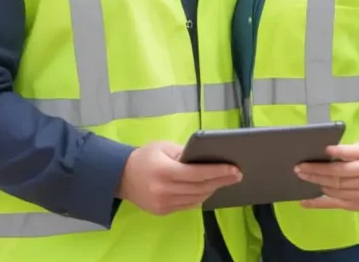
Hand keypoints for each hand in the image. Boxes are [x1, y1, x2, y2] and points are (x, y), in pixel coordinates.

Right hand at [116, 141, 241, 215]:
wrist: (121, 176)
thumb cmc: (145, 156)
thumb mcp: (164, 146)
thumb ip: (184, 152)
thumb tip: (205, 157)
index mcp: (166, 171)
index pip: (198, 174)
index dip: (218, 172)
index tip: (235, 169)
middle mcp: (165, 190)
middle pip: (200, 188)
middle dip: (221, 181)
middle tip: (237, 174)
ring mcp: (164, 204)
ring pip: (196, 199)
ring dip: (212, 189)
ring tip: (225, 180)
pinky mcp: (163, 212)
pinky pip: (188, 205)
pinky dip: (200, 197)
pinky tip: (209, 188)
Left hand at [295, 140, 358, 211]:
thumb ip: (349, 149)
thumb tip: (322, 153)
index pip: (352, 155)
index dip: (339, 152)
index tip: (325, 149)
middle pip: (340, 175)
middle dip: (318, 171)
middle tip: (300, 168)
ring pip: (337, 190)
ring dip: (317, 184)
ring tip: (303, 178)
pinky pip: (336, 204)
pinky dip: (319, 203)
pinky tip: (305, 201)